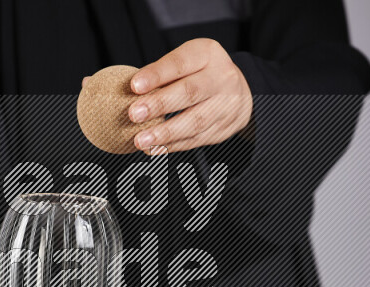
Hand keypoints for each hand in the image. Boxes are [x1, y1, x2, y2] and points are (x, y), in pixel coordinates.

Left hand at [125, 38, 253, 152]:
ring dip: (165, 133)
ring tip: (141, 140)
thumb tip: (131, 93)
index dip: (156, 75)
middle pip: (189, 92)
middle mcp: (222, 78)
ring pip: (195, 122)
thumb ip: (163, 74)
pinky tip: (154, 149)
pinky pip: (196, 140)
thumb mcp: (187, 61)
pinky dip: (172, 146)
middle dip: (159, 105)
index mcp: (208, 54)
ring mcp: (227, 105)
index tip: (134, 86)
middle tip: (134, 115)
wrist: (238, 91)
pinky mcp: (224, 129)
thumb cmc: (201, 73)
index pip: (180, 63)